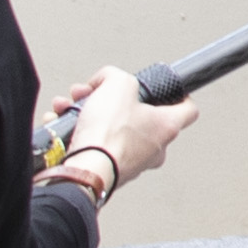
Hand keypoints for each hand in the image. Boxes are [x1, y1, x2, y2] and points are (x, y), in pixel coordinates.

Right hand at [48, 68, 191, 186]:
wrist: (85, 171)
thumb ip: (114, 76)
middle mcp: (153, 149)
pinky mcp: (108, 172)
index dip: (178, 94)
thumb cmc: (108, 136)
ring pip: (110, 130)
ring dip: (88, 114)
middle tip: (94, 93)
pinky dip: (76, 133)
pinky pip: (93, 146)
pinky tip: (59, 123)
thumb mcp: (117, 84)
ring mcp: (131, 163)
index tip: (167, 89)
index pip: (188, 109)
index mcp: (166, 127)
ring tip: (69, 106)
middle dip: (111, 101)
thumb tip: (105, 80)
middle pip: (138, 116)